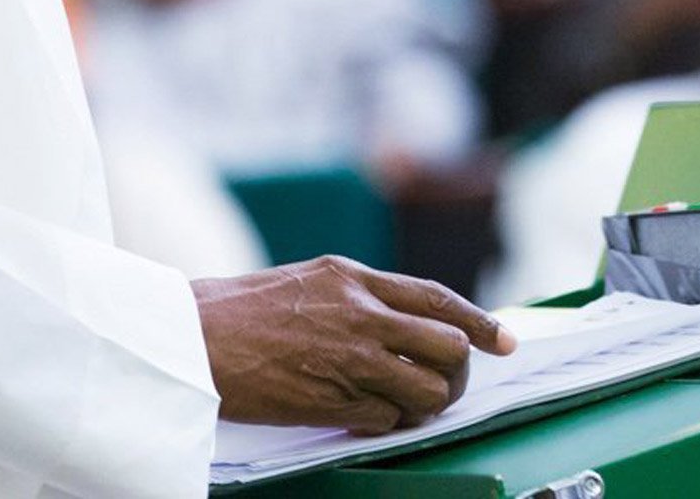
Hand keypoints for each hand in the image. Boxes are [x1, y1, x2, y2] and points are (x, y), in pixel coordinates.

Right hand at [191, 256, 516, 433]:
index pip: (439, 298)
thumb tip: (405, 321)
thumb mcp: (312, 281)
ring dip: (427, 404)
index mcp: (356, 277)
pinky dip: (388, 422)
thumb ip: (361, 296)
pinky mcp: (333, 400)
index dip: (480, 322)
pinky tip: (370, 416)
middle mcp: (362, 314)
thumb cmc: (244, 310)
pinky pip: (388, 419)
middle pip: (448, 346)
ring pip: (427, 390)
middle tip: (447, 385)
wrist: (195, 339)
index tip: (504, 341)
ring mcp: (350, 359)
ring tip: (408, 405)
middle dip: (457, 372)